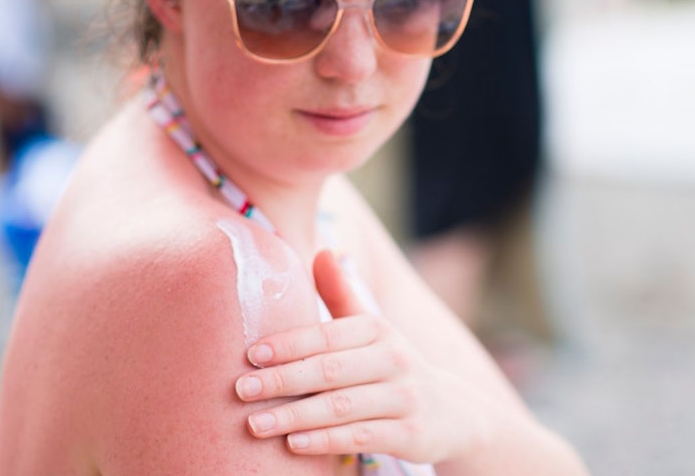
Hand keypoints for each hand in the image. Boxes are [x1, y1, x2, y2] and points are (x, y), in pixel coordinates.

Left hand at [234, 250, 478, 461]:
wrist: (453, 412)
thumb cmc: (392, 365)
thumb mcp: (372, 327)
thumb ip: (341, 293)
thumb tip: (323, 249)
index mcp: (378, 329)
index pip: (327, 335)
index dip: (289, 344)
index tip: (250, 355)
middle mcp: (394, 359)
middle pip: (330, 370)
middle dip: (282, 380)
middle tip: (241, 391)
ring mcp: (404, 398)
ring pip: (342, 407)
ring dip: (295, 415)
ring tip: (255, 424)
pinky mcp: (410, 434)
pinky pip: (362, 437)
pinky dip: (326, 441)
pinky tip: (293, 445)